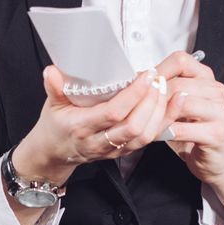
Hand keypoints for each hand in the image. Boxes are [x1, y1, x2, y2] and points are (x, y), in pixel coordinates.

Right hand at [11, 66, 173, 183]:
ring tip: (167, 89)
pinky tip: (173, 106)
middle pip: (134, 126)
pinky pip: (148, 140)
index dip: (134, 94)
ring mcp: (113, 150)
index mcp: (81, 127)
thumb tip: (51, 70)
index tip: (145, 75)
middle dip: (151, 101)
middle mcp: (99, 141)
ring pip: (145, 136)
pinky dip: (163, 122)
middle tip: (158, 79)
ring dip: (161, 112)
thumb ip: (54, 87)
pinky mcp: (123, 152)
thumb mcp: (51, 105)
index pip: (113, 112)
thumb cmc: (55, 127)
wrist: (53, 154)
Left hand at [153, 51, 223, 208]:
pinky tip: (157, 135)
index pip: (180, 61)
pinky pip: (181, 129)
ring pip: (181, 104)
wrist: (211, 158)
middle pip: (177, 84)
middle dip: (154, 98)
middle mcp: (216, 90)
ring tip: (147, 123)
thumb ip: (161, 87)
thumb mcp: (174, 102)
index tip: (142, 84)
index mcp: (205, 77)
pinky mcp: (216, 133)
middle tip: (138, 108)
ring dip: (159, 116)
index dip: (157, 71)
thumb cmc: (189, 128)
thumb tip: (135, 78)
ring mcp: (220, 111)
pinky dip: (164, 132)